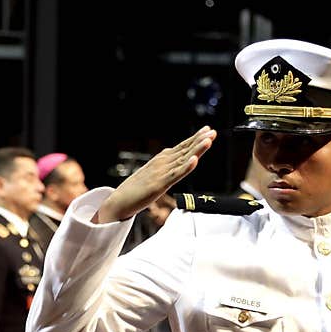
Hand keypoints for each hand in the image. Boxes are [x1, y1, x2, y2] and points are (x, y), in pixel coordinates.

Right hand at [96, 126, 217, 222]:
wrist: (118, 201)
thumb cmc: (134, 190)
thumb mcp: (152, 175)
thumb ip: (164, 168)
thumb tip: (174, 160)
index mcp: (160, 161)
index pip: (181, 148)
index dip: (195, 139)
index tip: (207, 130)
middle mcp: (161, 164)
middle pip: (184, 150)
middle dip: (199, 140)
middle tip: (212, 131)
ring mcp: (161, 173)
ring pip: (182, 159)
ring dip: (196, 149)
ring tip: (208, 139)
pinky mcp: (159, 185)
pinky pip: (175, 175)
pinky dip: (185, 167)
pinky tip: (194, 160)